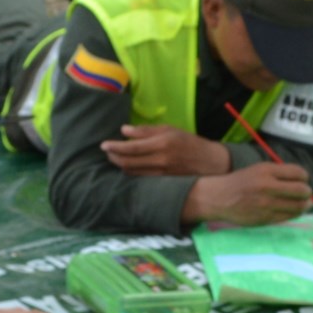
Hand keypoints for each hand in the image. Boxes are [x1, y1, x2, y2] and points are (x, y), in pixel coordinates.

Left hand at [101, 122, 233, 177]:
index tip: (104, 145)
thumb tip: (124, 130)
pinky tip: (127, 166)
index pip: (131, 148)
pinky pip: (140, 178)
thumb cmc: (189, 142)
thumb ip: (146, 131)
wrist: (209, 163)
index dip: (115, 147)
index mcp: (162, 144)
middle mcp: (160, 160)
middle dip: (113, 157)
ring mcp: (161, 173)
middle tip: (107, 151)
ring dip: (120, 165)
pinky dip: (130, 172)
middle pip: (128, 162)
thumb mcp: (169, 130)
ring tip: (115, 157)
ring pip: (132, 172)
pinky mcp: (162, 182)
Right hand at [185, 162, 312, 226]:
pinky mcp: (265, 218)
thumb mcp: (258, 169)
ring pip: (298, 206)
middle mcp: (268, 186)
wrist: (219, 198)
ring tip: (303, 204)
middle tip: (306, 193)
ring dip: (304, 205)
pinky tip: (292, 210)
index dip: (305, 177)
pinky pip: (288, 217)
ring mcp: (266, 204)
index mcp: (266, 171)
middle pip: (301, 190)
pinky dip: (294, 213)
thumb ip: (279, 173)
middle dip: (308, 192)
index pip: (298, 173)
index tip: (304, 180)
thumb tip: (303, 181)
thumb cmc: (241, 182)